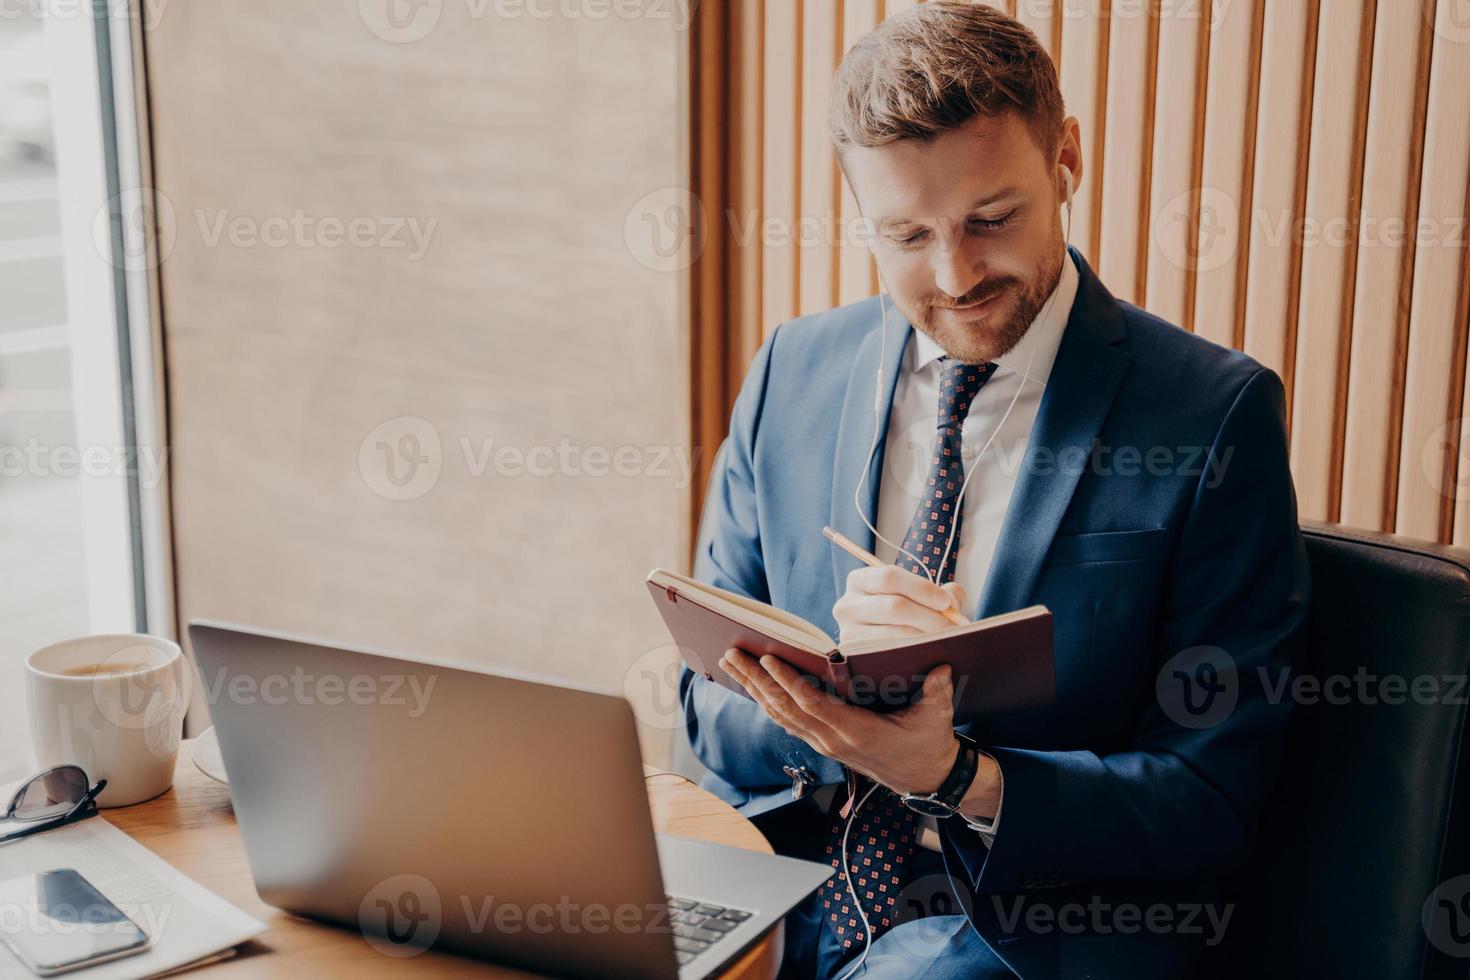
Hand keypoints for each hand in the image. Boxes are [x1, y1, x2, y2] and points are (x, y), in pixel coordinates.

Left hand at [720, 649, 959, 795]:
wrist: (925, 777)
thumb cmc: (929, 742)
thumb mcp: (937, 717)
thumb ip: (937, 691)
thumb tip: (940, 665)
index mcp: (857, 732)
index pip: (813, 704)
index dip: (788, 682)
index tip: (767, 658)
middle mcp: (833, 740)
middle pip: (785, 708)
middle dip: (756, 680)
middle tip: (731, 654)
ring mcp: (825, 744)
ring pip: (780, 715)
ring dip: (753, 689)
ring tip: (731, 663)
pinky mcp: (823, 743)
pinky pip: (787, 722)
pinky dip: (766, 702)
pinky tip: (751, 686)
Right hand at [832, 565, 967, 643]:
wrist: (890, 644)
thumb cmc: (908, 614)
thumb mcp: (923, 596)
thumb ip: (944, 593)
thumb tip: (951, 605)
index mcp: (860, 580)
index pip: (890, 577)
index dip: (921, 588)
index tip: (945, 602)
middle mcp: (846, 605)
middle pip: (893, 606)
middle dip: (929, 617)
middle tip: (953, 628)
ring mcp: (848, 633)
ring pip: (893, 634)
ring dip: (925, 638)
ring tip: (946, 642)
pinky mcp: (855, 658)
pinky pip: (888, 656)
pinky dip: (913, 655)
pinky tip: (929, 655)